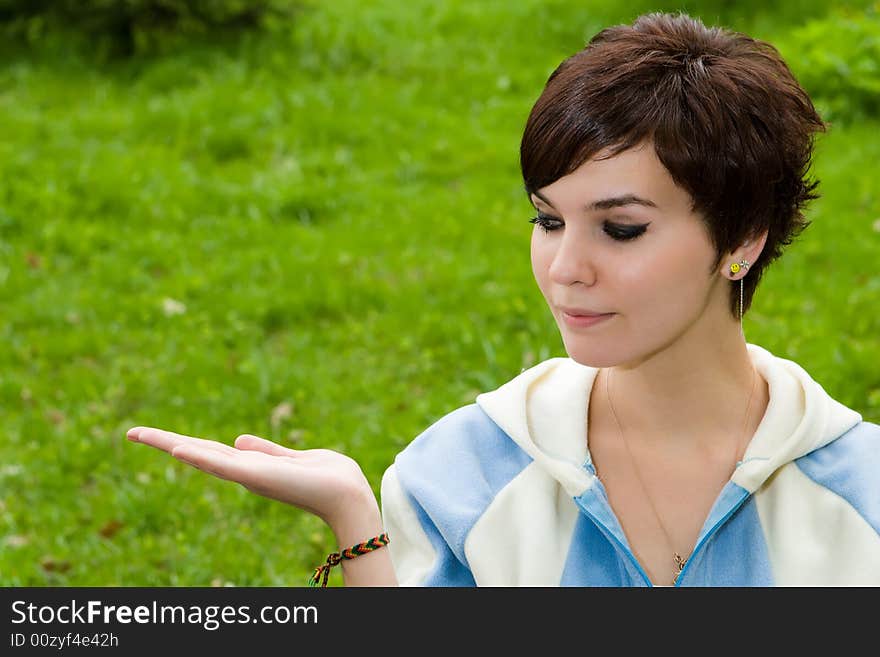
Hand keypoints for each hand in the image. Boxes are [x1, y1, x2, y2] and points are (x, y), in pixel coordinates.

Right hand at [126, 426, 376, 530]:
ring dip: (171, 444)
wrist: (347, 493)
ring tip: (140, 434)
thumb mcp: (292, 458)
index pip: (210, 451)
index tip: (155, 436)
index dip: (182, 442)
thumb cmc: (327, 478)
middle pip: (197, 453)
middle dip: (165, 442)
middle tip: (132, 432)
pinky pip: (224, 465)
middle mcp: (244, 473)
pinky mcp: (257, 477)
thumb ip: (267, 451)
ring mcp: (247, 476)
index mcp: (251, 467)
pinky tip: (178, 449)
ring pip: (202, 457)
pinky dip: (200, 457)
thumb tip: (239, 440)